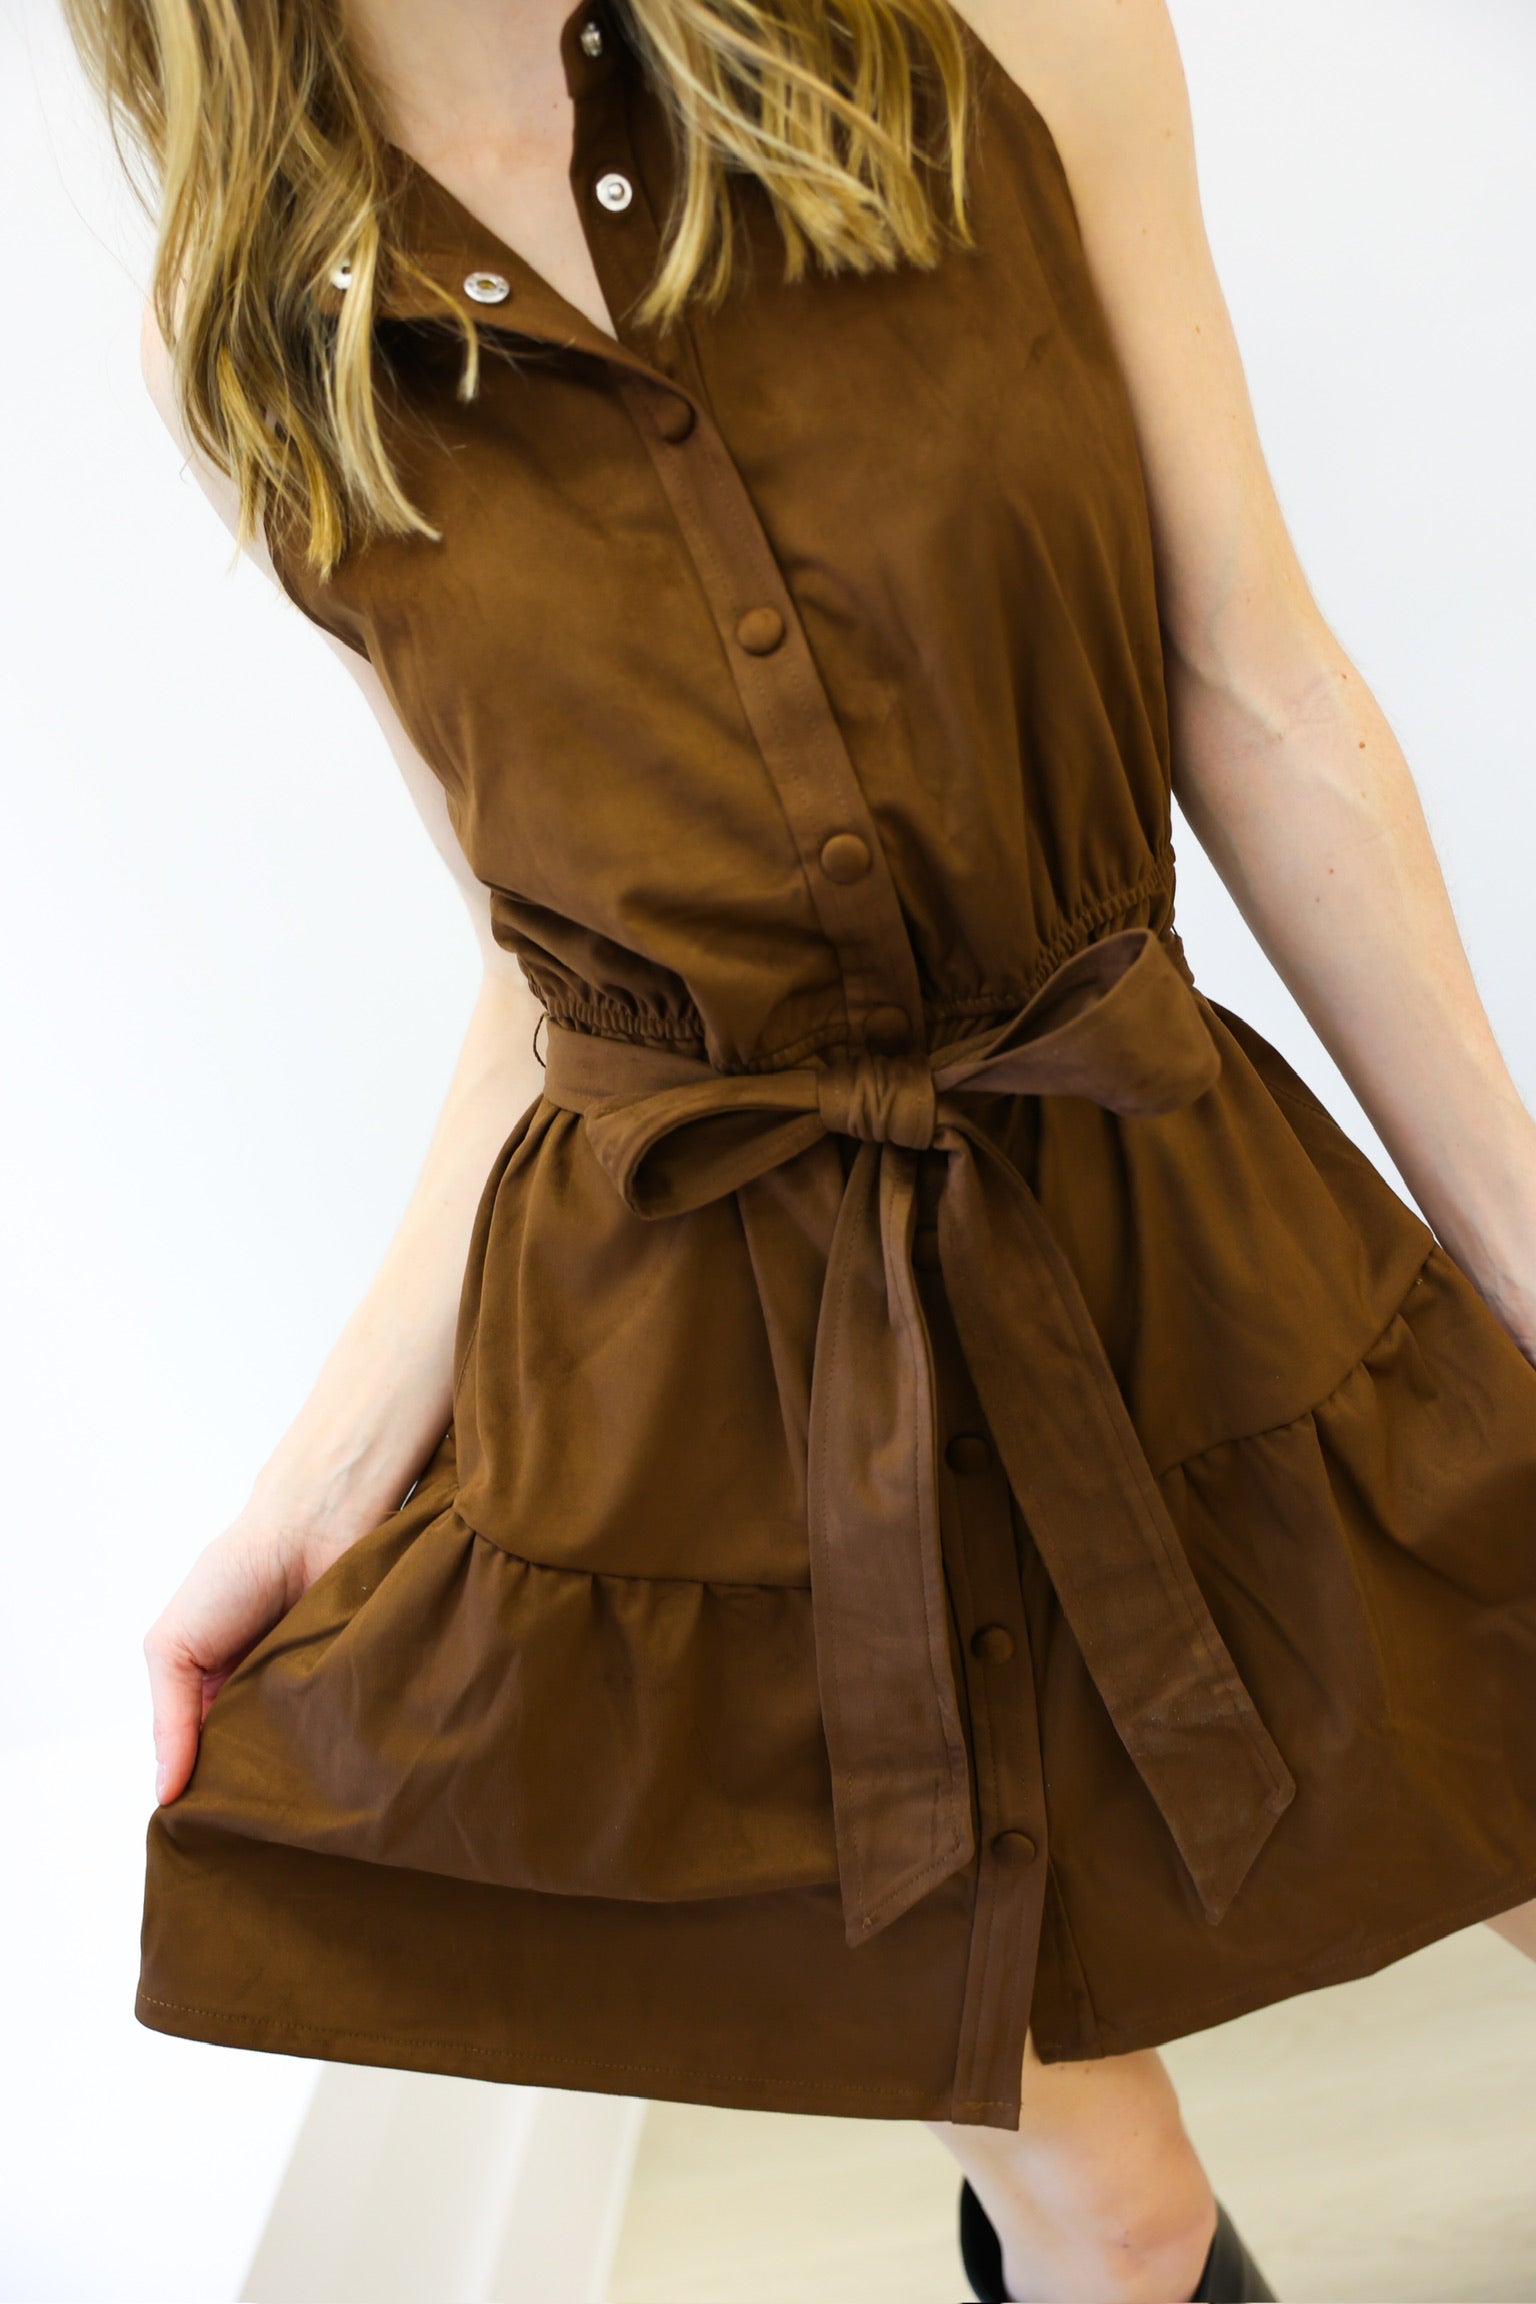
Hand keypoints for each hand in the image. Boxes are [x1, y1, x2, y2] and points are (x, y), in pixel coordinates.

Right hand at [142, 1510, 351, 1804]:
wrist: (312, 1526)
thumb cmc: (236, 1575)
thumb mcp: (174, 1647)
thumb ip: (169, 1721)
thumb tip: (164, 1795)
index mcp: (214, 1691)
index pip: (205, 1761)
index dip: (204, 1792)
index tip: (207, 1830)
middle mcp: (261, 1699)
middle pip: (253, 1766)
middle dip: (250, 1790)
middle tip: (253, 1823)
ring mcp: (307, 1697)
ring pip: (297, 1759)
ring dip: (292, 1772)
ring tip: (291, 1801)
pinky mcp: (348, 1689)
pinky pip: (340, 1735)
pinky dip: (331, 1747)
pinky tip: (329, 1771)